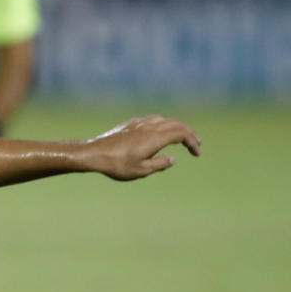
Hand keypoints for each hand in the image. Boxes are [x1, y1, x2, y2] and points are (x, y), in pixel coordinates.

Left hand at [83, 116, 202, 180]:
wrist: (93, 153)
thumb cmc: (116, 165)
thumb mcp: (141, 171)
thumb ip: (159, 164)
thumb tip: (172, 159)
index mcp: (155, 138)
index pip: (182, 134)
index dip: (193, 142)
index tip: (197, 153)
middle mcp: (150, 127)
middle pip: (176, 124)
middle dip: (189, 133)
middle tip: (196, 143)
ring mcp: (139, 124)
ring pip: (164, 120)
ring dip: (176, 127)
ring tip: (181, 137)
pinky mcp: (130, 125)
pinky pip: (151, 120)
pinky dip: (162, 125)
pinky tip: (158, 132)